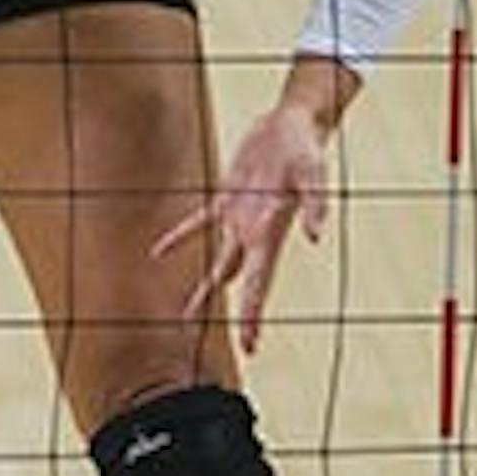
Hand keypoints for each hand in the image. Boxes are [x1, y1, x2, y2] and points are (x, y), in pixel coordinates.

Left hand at [151, 99, 331, 354]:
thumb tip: (317, 237)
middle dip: (243, 317)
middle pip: (244, 285)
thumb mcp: (314, 175)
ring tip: (189, 315)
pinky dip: (180, 237)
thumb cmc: (307, 150)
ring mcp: (240, 219)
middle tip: (245, 349)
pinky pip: (198, 223)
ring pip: (219, 263)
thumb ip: (317, 206)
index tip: (251, 347)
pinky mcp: (227, 198)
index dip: (252, 316)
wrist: (295, 126)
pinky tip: (159, 252)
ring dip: (206, 289)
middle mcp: (256, 234)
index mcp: (271, 235)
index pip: (259, 285)